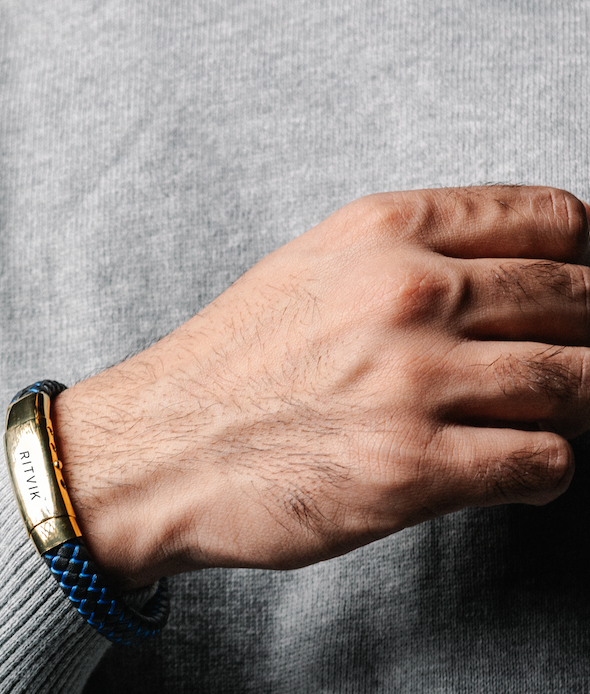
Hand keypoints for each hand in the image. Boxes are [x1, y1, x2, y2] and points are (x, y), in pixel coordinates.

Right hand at [50, 185, 589, 587]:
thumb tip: (508, 276)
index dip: (585, 263)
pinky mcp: (412, 470)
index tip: (575, 298)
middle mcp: (409, 296)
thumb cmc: (223, 373)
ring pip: (578, 383)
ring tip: (536, 424)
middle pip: (580, 302)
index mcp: (385, 233)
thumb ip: (407, 258)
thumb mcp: (308, 271)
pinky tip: (515, 472)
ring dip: (571, 410)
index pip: (556, 221)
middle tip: (561, 370)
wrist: (148, 456)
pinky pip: (544, 461)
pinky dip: (545, 471)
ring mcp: (414, 383)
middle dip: (585, 340)